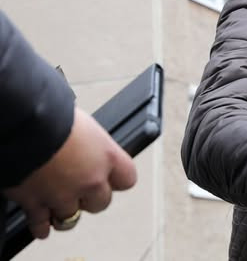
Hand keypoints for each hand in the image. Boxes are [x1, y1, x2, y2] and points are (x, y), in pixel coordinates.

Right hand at [2, 107, 136, 238]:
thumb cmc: (54, 114)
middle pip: (101, 202)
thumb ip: (90, 142)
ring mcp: (63, 195)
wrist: (25, 124)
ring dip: (66, 212)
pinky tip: (43, 225)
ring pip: (71, 218)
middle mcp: (90, 179)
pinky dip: (41, 225)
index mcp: (106, 156)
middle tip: (81, 189)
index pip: (127, 178)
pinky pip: (42, 224)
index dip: (117, 179)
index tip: (110, 177)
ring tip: (61, 205)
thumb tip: (86, 140)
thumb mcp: (84, 123)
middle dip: (91, 198)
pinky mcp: (36, 204)